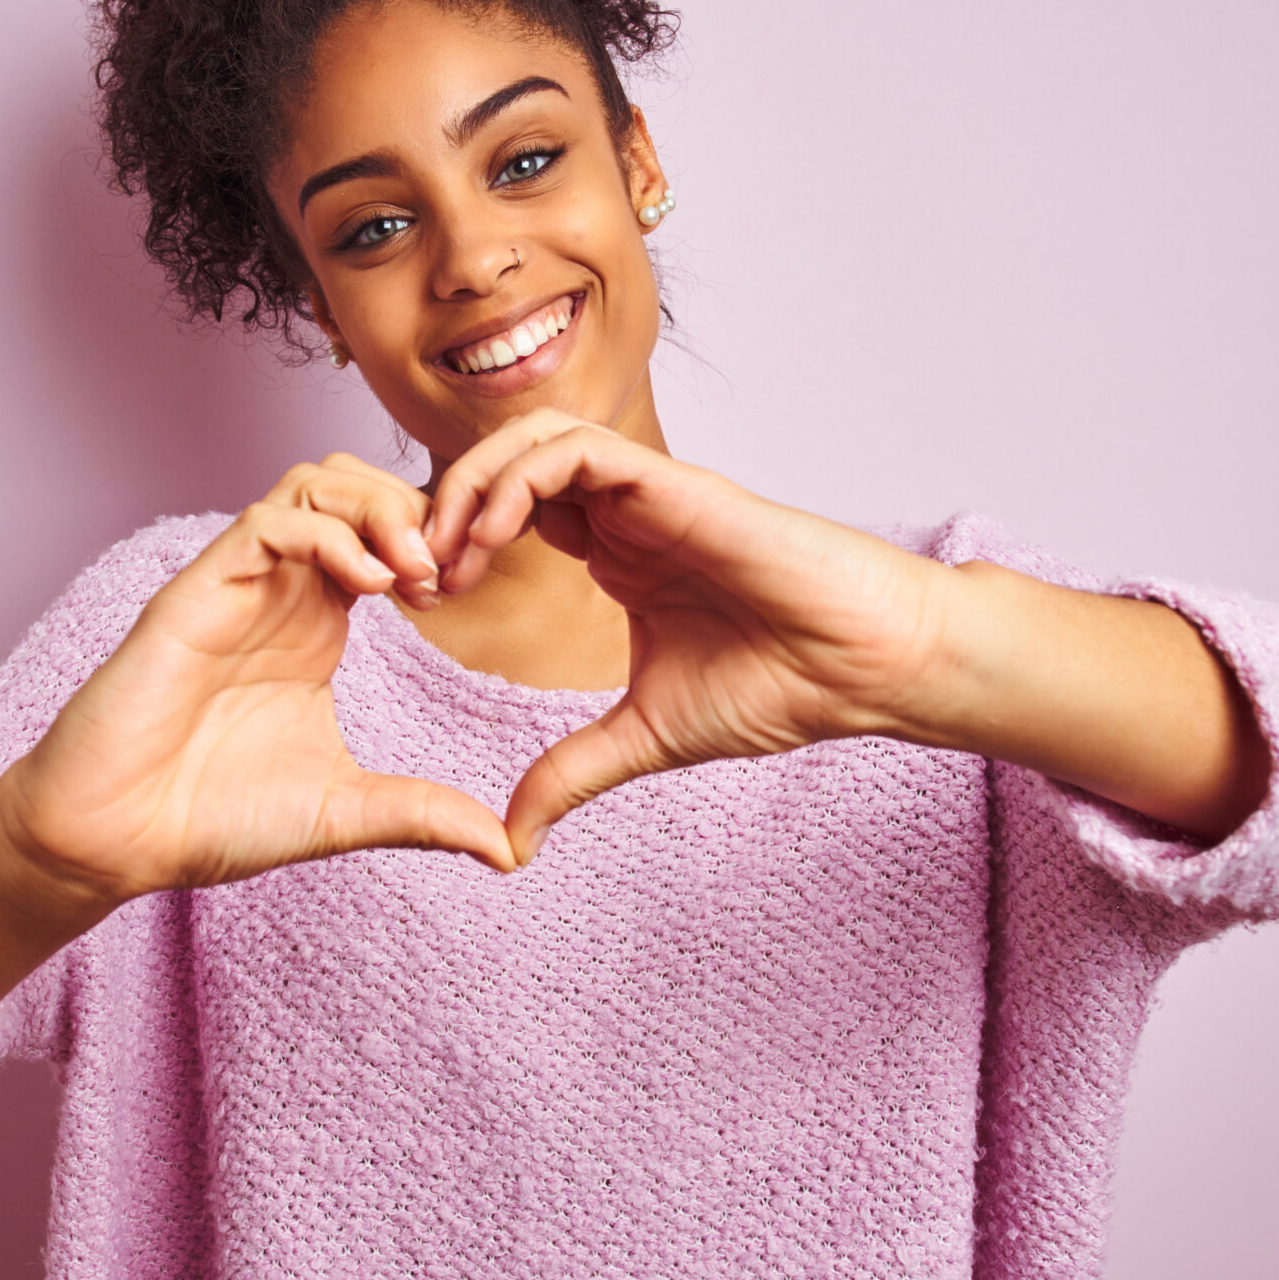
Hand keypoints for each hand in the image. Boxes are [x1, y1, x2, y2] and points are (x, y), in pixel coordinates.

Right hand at [0, 454, 516, 918]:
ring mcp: (238, 585)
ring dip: (375, 508)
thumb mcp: (345, 812)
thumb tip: (508, 851)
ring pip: (311, 482)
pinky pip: (266, 523)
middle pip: (353, 484)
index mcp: (316, 625)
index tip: (469, 592)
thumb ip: (423, 815)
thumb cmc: (212, 818)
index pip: (384, 534)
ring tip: (413, 569)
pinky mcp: (198, 593)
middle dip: (413, 508)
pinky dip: (326, 534)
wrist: (116, 841)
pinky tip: (367, 585)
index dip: (437, 541)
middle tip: (447, 570)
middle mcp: (280, 591)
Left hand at [423, 412, 950, 862]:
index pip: (511, 511)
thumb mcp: (645, 738)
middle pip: (505, 463)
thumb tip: (510, 841)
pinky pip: (573, 447)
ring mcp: (648, 492)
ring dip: (471, 483)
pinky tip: (491, 535)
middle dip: (444, 505)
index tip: (425, 600)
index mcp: (618, 553)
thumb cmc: (783, 687)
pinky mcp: (673, 483)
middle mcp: (626, 513)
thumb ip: (571, 774)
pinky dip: (517, 477)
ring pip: (530, 438)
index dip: (456, 541)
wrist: (864, 669)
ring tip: (444, 552)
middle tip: (414, 572)